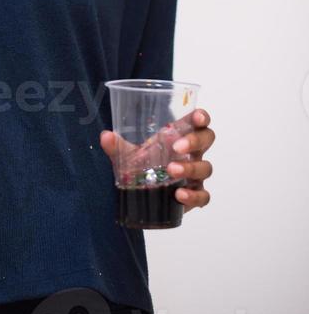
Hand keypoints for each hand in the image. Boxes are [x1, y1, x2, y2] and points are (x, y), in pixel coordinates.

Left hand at [100, 108, 214, 213]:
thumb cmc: (142, 166)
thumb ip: (117, 146)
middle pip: (207, 139)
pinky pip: (203, 196)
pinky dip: (194, 196)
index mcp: (180, 136)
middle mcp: (192, 153)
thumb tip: (106, 136)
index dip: (201, 117)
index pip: (198, 122)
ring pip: (205, 167)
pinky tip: (179, 195)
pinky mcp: (194, 195)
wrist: (141, 194)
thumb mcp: (127, 155)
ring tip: (170, 170)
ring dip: (190, 168)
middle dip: (195, 140)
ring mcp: (195, 174)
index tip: (197, 117)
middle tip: (176, 147)